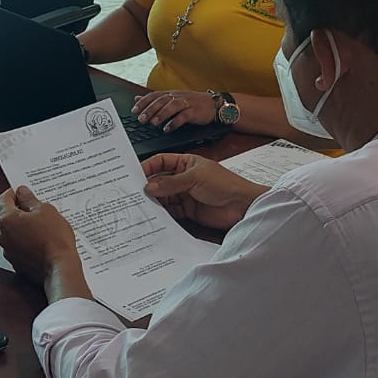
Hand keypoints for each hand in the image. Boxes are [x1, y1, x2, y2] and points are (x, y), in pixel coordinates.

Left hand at [0, 186, 79, 284]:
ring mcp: (8, 251)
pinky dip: (27, 242)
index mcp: (6, 220)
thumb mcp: (45, 210)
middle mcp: (2, 236)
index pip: (3, 199)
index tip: (23, 191)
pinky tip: (42, 241)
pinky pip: (19, 247)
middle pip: (8, 217)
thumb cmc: (54, 238)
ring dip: (25, 228)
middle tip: (39, 210)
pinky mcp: (16, 263)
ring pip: (14, 233)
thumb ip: (29, 199)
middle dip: (22, 212)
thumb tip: (22, 192)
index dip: (14, 193)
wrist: (60, 268)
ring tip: (44, 228)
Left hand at [133, 89, 215, 130]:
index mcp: (171, 94)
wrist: (214, 104)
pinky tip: (168, 128)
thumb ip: (155, 99)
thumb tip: (137, 98)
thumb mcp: (172, 99)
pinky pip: (184, 116)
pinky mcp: (195, 111)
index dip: (143, 102)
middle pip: (161, 101)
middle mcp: (177, 96)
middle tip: (140, 119)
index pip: (154, 96)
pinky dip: (175, 122)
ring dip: (161, 114)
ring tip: (152, 123)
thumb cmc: (192, 103)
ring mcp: (187, 103)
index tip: (134, 110)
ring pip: (172, 106)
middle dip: (150, 110)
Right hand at [141, 153, 263, 230]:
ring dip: (154, 201)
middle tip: (134, 193)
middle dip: (148, 186)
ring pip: (163, 197)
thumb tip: (149, 186)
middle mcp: (184, 178)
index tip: (135, 175)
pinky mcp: (188, 210)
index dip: (148, 167)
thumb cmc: (225, 184)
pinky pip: (171, 211)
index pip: (161, 162)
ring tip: (141, 205)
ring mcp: (185, 194)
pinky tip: (154, 215)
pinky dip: (162, 213)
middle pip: (160, 180)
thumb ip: (171, 183)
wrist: (243, 206)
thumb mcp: (194, 178)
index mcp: (186, 163)